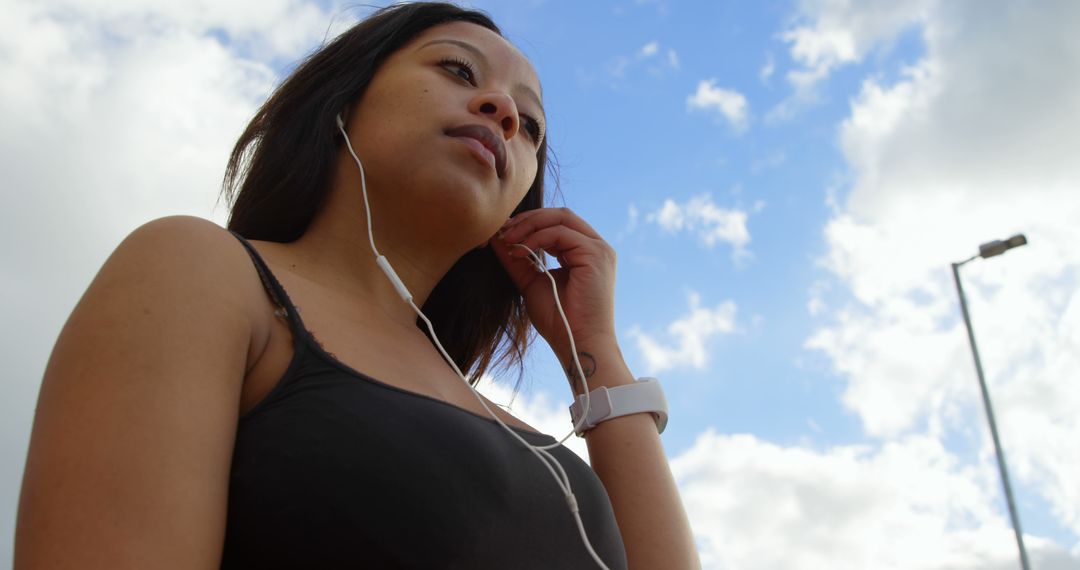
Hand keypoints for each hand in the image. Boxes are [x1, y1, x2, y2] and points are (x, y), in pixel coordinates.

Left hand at [489, 207, 617, 362]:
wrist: (577, 345)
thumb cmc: (559, 321)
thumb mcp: (531, 283)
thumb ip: (518, 260)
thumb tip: (496, 238)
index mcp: (584, 252)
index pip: (557, 223)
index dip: (529, 223)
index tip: (502, 233)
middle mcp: (595, 246)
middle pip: (560, 214)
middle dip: (528, 219)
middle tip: (502, 231)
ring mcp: (598, 249)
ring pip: (560, 218)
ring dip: (528, 226)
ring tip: (507, 240)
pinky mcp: (595, 254)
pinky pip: (560, 233)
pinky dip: (536, 238)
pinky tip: (519, 251)